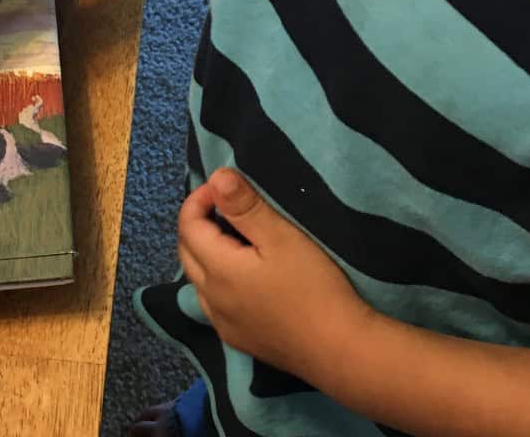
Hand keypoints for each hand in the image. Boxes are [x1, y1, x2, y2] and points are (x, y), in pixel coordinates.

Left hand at [178, 168, 371, 377]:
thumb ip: (245, 207)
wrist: (342, 351)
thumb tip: (216, 177)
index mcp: (217, 269)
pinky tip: (242, 280)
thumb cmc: (315, 288)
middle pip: (187, 252)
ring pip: (198, 280)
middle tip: (225, 208)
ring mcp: (223, 323)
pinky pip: (213, 304)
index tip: (223, 186)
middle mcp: (210, 298)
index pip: (188, 226)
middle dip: (197, 224)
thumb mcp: (282, 238)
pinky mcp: (239, 340)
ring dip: (206, 254)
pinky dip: (217, 282)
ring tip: (234, 239)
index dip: (199, 199)